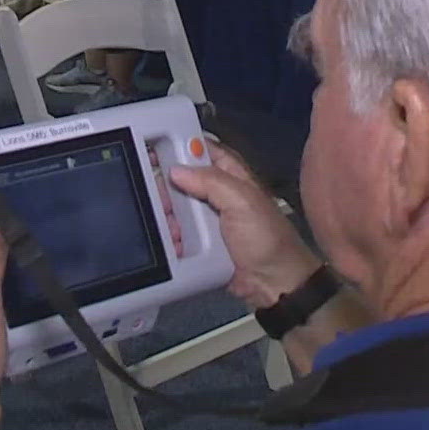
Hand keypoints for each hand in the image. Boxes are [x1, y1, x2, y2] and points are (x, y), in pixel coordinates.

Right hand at [169, 140, 320, 310]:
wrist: (274, 284)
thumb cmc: (266, 239)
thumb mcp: (242, 203)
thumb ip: (211, 181)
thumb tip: (176, 171)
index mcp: (233, 176)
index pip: (203, 149)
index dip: (180, 145)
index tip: (155, 147)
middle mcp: (218, 194)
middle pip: (182, 179)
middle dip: (167, 185)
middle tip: (158, 194)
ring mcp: (208, 219)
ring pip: (176, 207)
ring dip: (166, 214)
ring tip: (165, 223)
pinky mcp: (200, 242)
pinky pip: (177, 233)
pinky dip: (170, 235)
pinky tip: (168, 240)